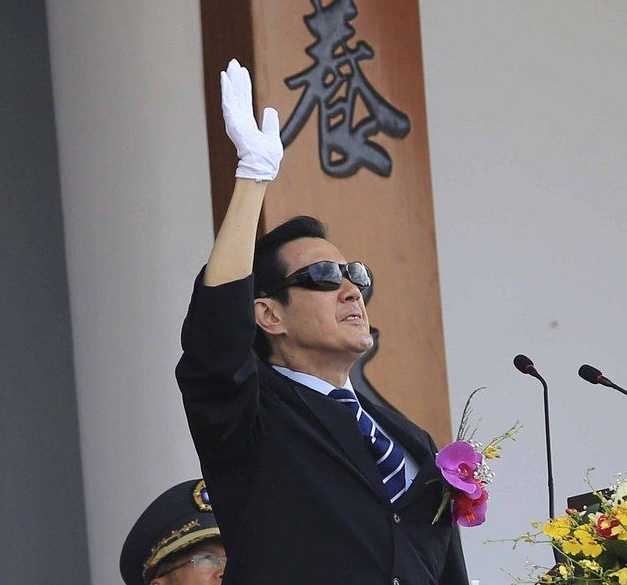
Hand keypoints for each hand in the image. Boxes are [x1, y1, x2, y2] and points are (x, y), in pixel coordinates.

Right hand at [220, 59, 282, 180]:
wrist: (262, 168)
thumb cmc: (267, 159)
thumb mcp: (273, 137)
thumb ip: (270, 123)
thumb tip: (270, 109)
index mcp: (248, 124)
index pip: (245, 101)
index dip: (245, 86)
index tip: (244, 73)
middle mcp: (240, 121)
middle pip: (238, 96)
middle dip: (236, 79)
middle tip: (234, 63)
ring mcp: (235, 122)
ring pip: (232, 96)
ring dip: (230, 80)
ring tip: (230, 65)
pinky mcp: (233, 122)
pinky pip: (228, 102)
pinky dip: (226, 89)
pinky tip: (225, 77)